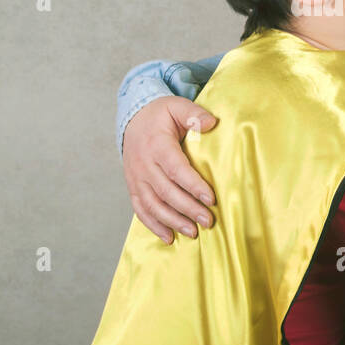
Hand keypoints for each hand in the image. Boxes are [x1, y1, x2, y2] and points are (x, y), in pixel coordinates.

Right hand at [121, 96, 216, 243]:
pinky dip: (153, 226)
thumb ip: (194, 114)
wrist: (133, 119)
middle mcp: (143, 164)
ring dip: (173, 221)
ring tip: (193, 232)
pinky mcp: (133, 187)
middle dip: (188, 209)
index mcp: (157, 145)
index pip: (176, 169)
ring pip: (153, 205)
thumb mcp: (177, 107)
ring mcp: (136, 178)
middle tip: (208, 221)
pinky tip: (169, 237)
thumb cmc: (160, 115)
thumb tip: (211, 123)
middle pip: (166, 191)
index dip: (193, 185)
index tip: (210, 198)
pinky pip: (140, 210)